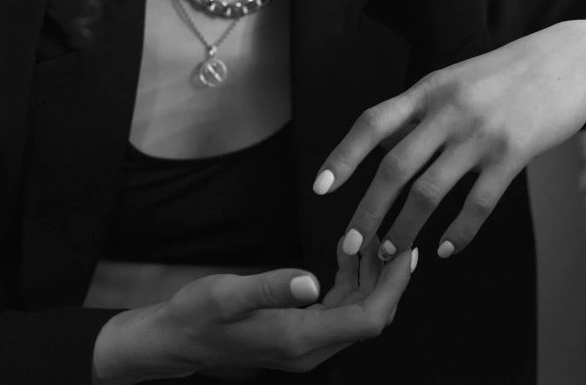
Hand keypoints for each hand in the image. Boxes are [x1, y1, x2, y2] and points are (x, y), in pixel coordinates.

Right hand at [156, 235, 416, 376]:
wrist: (178, 339)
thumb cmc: (199, 316)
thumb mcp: (227, 295)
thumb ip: (270, 287)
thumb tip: (311, 282)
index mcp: (300, 339)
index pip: (368, 320)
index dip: (393, 288)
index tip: (407, 255)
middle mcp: (311, 348)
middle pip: (370, 317)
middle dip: (388, 279)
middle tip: (396, 238)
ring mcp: (308, 343)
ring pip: (357, 312)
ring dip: (370, 277)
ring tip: (370, 238)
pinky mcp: (302, 333)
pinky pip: (339, 309)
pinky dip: (350, 281)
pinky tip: (346, 254)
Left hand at [313, 22, 585, 259]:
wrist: (568, 59)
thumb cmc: (504, 74)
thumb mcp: (453, 81)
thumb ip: (417, 112)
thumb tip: (379, 149)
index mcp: (428, 91)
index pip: (372, 123)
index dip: (343, 157)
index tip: (320, 189)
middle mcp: (448, 111)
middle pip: (394, 168)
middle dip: (368, 211)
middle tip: (350, 244)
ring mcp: (481, 134)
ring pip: (430, 192)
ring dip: (406, 229)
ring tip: (393, 255)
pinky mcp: (513, 154)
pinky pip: (479, 202)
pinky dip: (460, 231)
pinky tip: (447, 249)